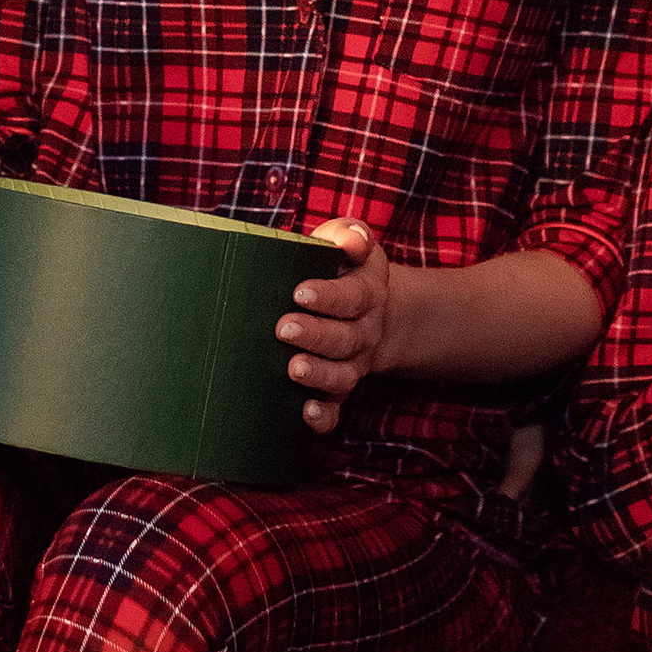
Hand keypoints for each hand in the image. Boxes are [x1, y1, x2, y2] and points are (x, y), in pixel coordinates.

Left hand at [279, 221, 394, 434]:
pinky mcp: (337, 389)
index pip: (353, 297)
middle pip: (345, 339)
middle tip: (284, 328)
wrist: (368, 309)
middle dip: (316, 335)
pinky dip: (323, 416)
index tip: (300, 293)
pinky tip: (305, 413)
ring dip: (319, 374)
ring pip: (342, 375)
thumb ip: (349, 235)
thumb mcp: (351, 243)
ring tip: (293, 369)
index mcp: (367, 293)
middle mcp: (364, 332)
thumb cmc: (343, 268)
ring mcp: (353, 364)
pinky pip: (336, 410)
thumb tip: (354, 239)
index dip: (329, 297)